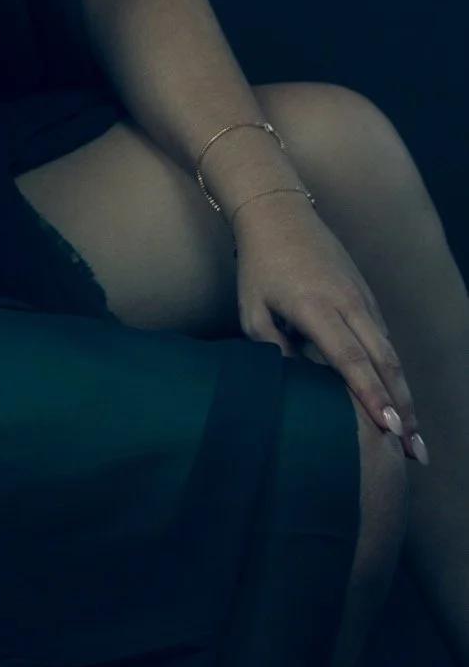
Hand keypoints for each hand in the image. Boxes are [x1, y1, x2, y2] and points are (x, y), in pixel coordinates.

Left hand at [231, 189, 423, 457]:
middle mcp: (347, 303)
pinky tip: (400, 401)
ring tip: (415, 439)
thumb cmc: (260, 266)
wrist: (279, 214)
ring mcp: (362, 298)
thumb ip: (271, 346)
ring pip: (390, 353)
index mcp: (316, 306)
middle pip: (383, 362)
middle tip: (416, 452)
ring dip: (404, 395)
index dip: (371, 396)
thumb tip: (295, 381)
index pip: (350, 359)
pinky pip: (384, 340)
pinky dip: (394, 373)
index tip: (390, 428)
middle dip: (402, 408)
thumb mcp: (251, 308)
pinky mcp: (366, 297)